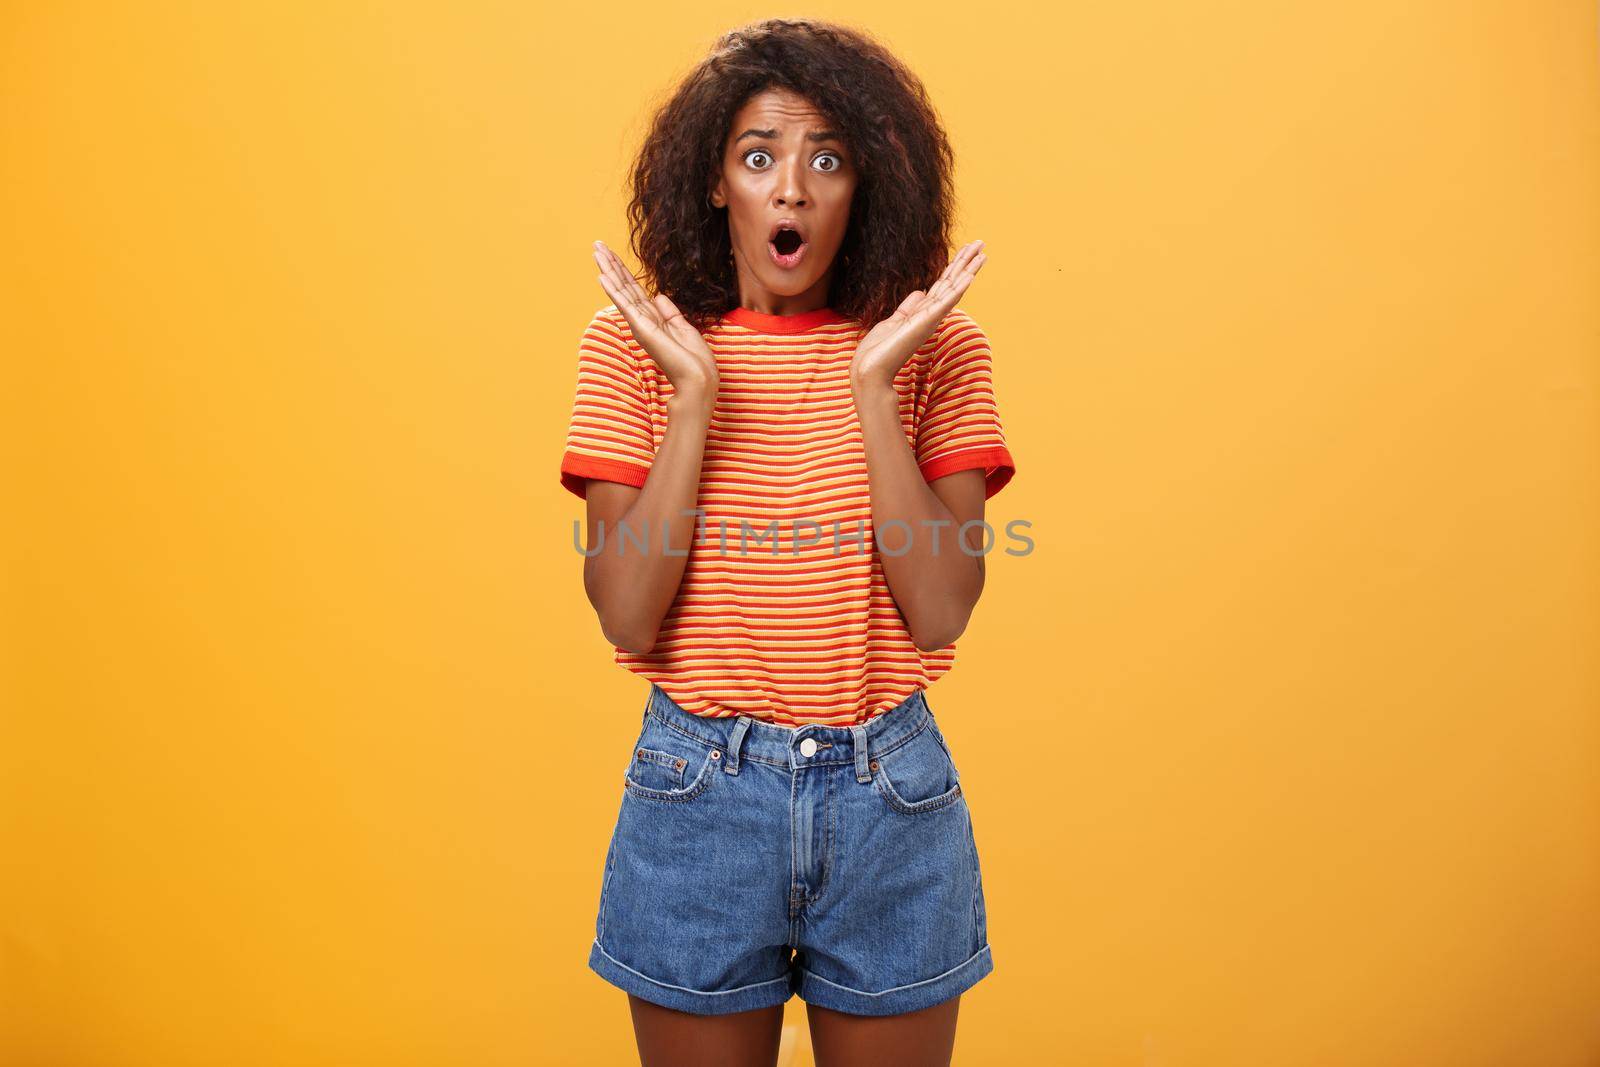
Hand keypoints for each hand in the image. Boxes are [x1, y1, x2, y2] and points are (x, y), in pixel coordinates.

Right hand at [592, 240, 718, 396]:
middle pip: (624, 286)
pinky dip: (613, 289)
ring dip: (608, 270)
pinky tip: (602, 275)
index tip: (612, 255)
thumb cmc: (694, 360)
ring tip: (596, 251)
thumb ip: (669, 312)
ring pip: (621, 291)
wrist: (698, 378)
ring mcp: (640, 323)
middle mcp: (643, 320)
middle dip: (611, 265)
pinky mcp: (641, 328)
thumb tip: (658, 295)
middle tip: (596, 244)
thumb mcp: (684, 328)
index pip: (635, 290)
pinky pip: (625, 304)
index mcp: (654, 319)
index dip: (624, 272)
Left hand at [850, 239, 986, 391]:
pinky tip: (969, 276)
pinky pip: (946, 302)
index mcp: (923, 312)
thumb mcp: (894, 321)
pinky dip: (958, 289)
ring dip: (968, 270)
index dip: (955, 266)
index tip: (967, 251)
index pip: (943, 284)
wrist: (871, 370)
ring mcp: (930, 318)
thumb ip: (909, 307)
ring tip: (982, 253)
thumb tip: (920, 292)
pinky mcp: (926, 322)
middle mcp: (931, 314)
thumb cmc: (880, 350)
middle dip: (967, 262)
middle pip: (952, 282)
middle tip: (981, 243)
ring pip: (954, 289)